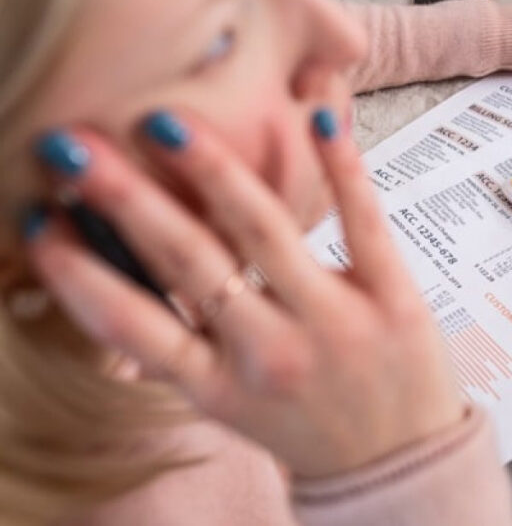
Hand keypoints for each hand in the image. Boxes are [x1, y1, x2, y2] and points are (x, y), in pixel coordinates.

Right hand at [24, 106, 463, 477]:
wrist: (401, 463)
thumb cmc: (307, 423)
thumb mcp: (230, 405)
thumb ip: (184, 350)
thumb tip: (113, 291)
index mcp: (218, 387)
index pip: (134, 326)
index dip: (80, 273)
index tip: (41, 219)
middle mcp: (270, 354)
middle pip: (189, 263)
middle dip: (126, 200)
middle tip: (76, 145)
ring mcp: (335, 322)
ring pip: (264, 232)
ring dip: (211, 171)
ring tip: (167, 123)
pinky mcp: (393, 298)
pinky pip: (364, 223)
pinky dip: (342, 167)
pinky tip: (321, 118)